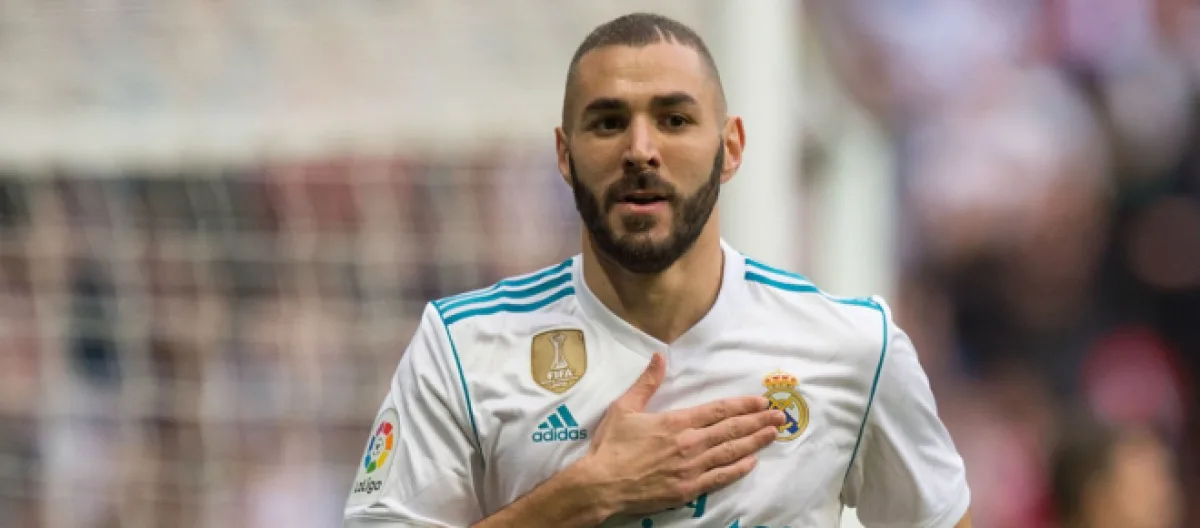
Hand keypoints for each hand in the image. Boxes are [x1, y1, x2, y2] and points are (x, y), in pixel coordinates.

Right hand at [574, 353, 785, 516]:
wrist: (602, 484)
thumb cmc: (611, 446)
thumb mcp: (624, 408)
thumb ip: (646, 383)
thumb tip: (659, 357)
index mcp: (676, 422)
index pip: (718, 410)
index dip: (742, 405)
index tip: (761, 400)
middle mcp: (690, 443)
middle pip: (731, 430)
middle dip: (758, 421)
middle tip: (780, 416)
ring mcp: (691, 468)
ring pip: (731, 452)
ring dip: (755, 442)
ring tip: (773, 434)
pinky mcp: (688, 489)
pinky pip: (720, 477)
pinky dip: (738, 469)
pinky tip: (752, 462)